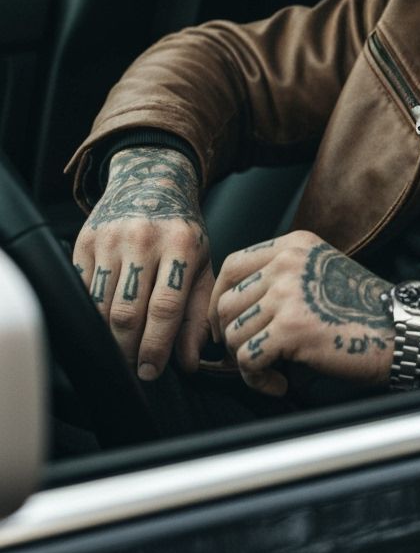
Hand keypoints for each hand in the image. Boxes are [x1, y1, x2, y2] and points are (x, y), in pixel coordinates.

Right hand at [72, 146, 211, 379]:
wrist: (152, 181)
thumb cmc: (183, 230)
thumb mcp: (204, 263)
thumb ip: (199, 313)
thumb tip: (189, 361)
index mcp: (182, 245)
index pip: (165, 307)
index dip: (156, 346)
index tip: (151, 371)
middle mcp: (144, 240)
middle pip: (127, 312)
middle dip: (128, 349)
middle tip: (133, 368)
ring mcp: (111, 239)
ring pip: (99, 306)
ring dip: (106, 338)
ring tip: (119, 352)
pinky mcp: (84, 241)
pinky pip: (81, 290)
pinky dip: (89, 314)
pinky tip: (101, 326)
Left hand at [209, 231, 394, 396]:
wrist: (399, 331)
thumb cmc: (362, 310)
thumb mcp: (321, 271)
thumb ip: (282, 275)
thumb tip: (233, 304)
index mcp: (295, 245)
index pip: (233, 265)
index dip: (220, 299)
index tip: (227, 324)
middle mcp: (289, 263)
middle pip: (227, 302)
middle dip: (230, 336)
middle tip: (247, 357)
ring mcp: (289, 293)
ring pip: (234, 333)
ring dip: (245, 362)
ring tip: (270, 372)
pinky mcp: (291, 328)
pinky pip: (248, 360)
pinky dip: (257, 380)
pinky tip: (278, 384)